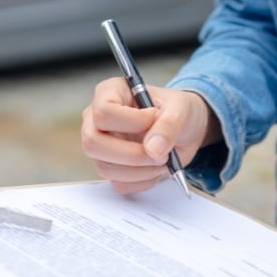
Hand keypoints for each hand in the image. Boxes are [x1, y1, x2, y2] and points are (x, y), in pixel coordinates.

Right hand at [80, 77, 218, 193]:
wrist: (184, 130)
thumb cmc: (176, 111)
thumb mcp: (180, 109)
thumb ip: (169, 125)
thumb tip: (152, 149)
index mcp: (108, 93)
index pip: (104, 112)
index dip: (132, 122)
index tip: (155, 119)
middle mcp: (96, 120)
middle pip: (93, 143)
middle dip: (133, 154)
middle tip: (161, 153)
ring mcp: (100, 146)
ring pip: (105, 168)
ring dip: (142, 170)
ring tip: (164, 159)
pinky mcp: (109, 167)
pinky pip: (120, 183)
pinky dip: (144, 180)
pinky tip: (156, 168)